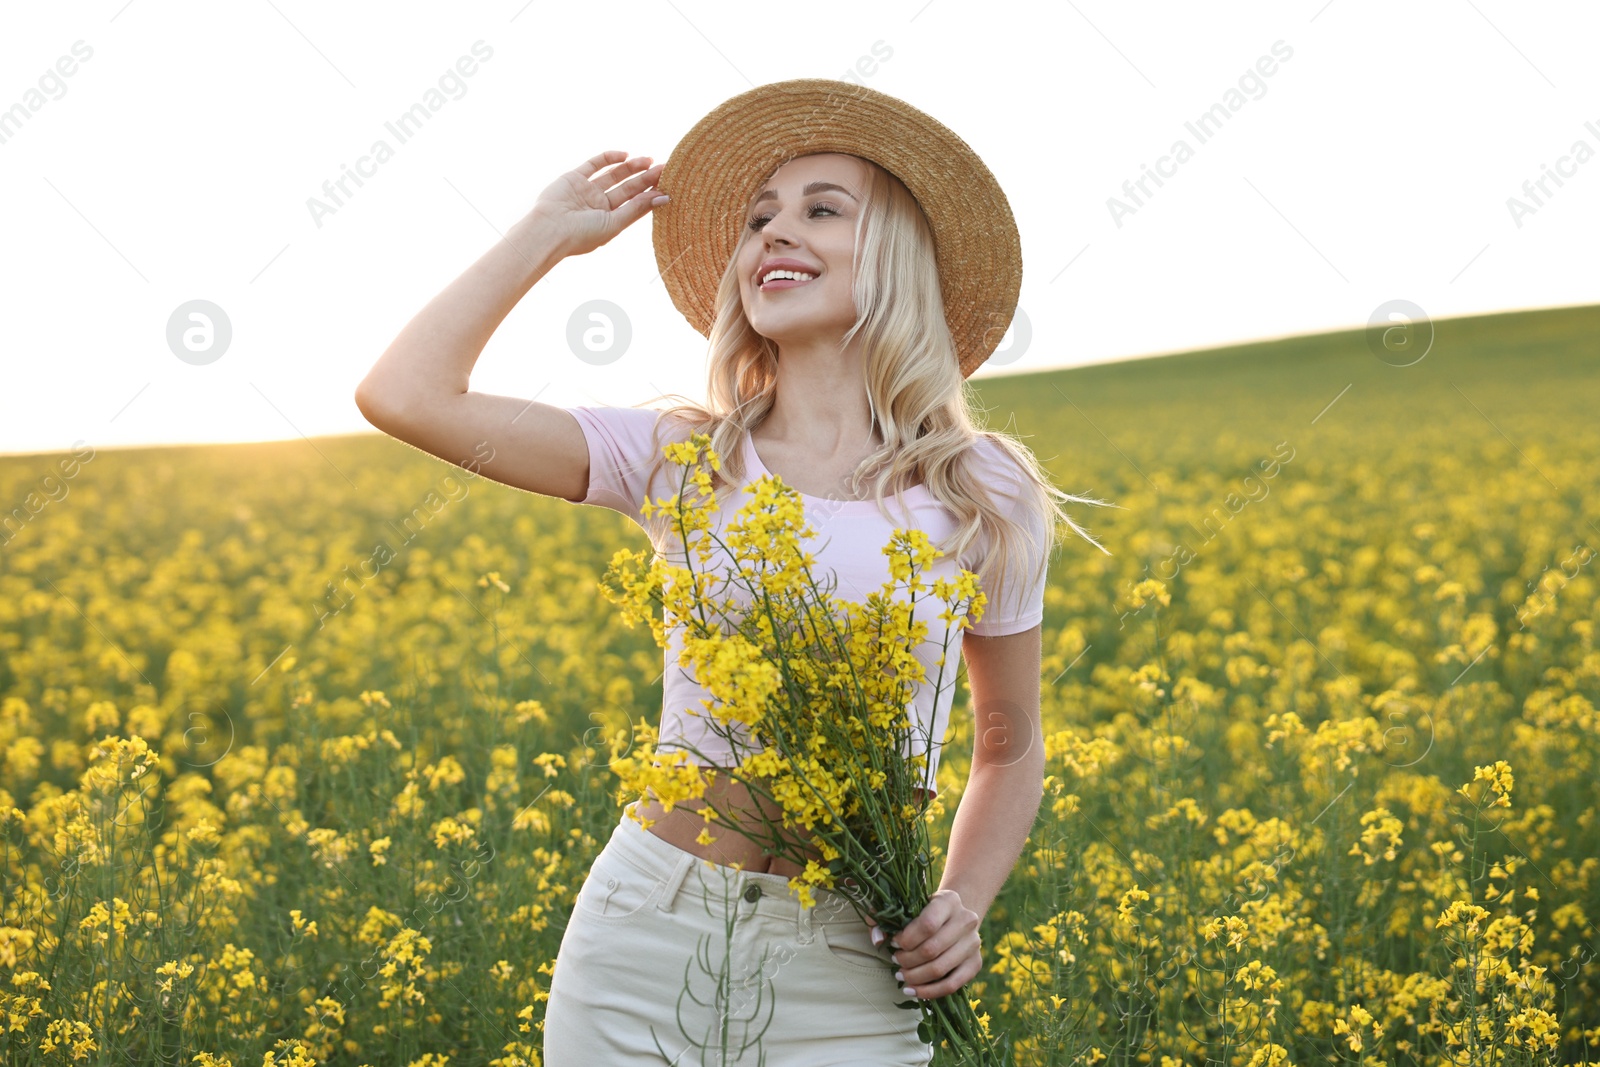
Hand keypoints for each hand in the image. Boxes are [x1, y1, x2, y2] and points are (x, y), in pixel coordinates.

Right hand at [529, 150, 666, 257]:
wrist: (548, 229)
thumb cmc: (581, 234)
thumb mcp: (614, 224)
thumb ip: (637, 209)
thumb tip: (663, 198)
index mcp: (609, 221)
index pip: (635, 205)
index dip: (651, 194)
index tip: (668, 185)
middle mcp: (599, 206)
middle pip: (628, 188)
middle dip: (645, 178)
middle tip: (664, 168)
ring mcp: (587, 191)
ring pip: (614, 175)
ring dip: (631, 167)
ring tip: (649, 160)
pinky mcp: (574, 178)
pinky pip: (594, 164)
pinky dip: (609, 157)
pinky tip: (626, 155)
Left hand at [866, 890, 981, 999]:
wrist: (954, 917)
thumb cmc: (924, 911)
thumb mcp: (907, 905)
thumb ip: (885, 917)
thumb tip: (877, 940)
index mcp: (949, 900)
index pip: (927, 925)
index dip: (907, 939)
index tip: (894, 943)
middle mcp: (967, 920)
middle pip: (932, 949)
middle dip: (908, 960)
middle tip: (895, 961)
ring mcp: (974, 943)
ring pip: (940, 969)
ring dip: (915, 977)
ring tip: (901, 976)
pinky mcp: (976, 963)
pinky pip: (952, 985)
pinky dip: (930, 992)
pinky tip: (913, 991)